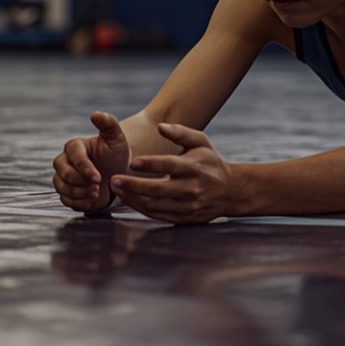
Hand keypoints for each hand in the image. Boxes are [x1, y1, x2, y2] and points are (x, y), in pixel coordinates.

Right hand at [52, 111, 131, 212]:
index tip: (99, 177)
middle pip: (63, 174)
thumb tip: (95, 114)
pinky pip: (65, 201)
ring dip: (81, 194)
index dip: (85, 168)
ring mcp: (63, 178)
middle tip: (98, 186)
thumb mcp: (116, 138)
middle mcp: (64, 161)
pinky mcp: (66, 193)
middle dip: (82, 183)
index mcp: (74, 147)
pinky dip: (79, 203)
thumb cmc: (116, 154)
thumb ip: (107, 123)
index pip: (73, 157)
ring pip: (62, 188)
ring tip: (96, 192)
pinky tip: (92, 199)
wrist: (117, 173)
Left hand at [110, 123, 233, 225]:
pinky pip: (158, 215)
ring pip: (155, 206)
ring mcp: (188, 206)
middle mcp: (191, 189)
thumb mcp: (201, 142)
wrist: (231, 191)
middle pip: (158, 190)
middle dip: (133, 186)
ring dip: (132, 198)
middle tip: (113, 180)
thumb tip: (160, 127)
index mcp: (195, 167)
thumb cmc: (210, 162)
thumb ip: (181, 132)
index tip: (132, 162)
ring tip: (117, 189)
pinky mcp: (184, 219)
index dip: (151, 165)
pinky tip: (129, 199)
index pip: (170, 165)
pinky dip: (141, 208)